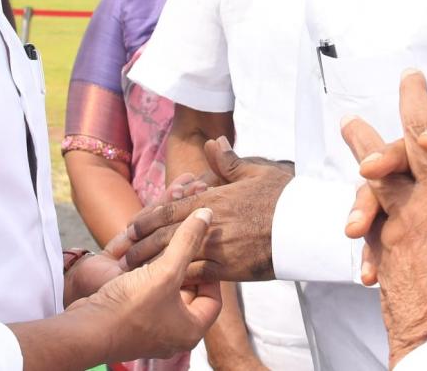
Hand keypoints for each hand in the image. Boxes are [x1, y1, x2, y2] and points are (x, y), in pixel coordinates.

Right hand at [68, 207, 221, 361]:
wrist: (87, 329)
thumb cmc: (131, 306)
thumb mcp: (165, 271)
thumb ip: (187, 242)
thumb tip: (207, 213)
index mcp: (191, 328)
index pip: (213, 296)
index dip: (211, 268)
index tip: (204, 247)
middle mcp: (174, 330)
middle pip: (189, 289)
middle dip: (186, 261)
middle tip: (185, 237)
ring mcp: (152, 326)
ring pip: (166, 286)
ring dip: (164, 260)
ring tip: (162, 237)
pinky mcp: (132, 318)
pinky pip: (147, 289)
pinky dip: (147, 268)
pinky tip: (140, 249)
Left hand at [121, 136, 292, 282]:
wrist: (305, 226)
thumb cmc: (282, 196)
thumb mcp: (255, 171)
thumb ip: (228, 161)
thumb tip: (213, 141)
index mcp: (213, 199)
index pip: (170, 209)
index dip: (148, 219)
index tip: (131, 226)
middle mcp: (211, 224)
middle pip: (166, 236)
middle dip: (142, 245)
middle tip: (121, 253)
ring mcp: (220, 249)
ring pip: (178, 258)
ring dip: (154, 264)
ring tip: (134, 272)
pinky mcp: (231, 269)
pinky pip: (199, 275)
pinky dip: (180, 279)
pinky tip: (166, 284)